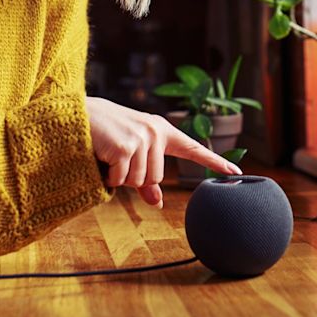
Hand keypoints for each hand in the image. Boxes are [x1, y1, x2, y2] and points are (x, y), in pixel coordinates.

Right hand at [85, 96, 241, 207]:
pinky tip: (102, 158)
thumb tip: (158, 202)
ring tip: (109, 155)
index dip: (215, 162)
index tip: (236, 172)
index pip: (194, 149)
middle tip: (118, 157)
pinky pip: (122, 180)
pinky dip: (109, 176)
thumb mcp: (131, 153)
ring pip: (139, 182)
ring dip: (120, 177)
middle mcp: (156, 132)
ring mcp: (142, 139)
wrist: (80, 113)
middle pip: (156, 178)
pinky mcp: (125, 147)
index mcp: (162, 131)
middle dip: (134, 177)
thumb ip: (147, 178)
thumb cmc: (107, 133)